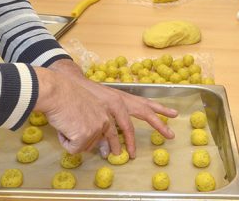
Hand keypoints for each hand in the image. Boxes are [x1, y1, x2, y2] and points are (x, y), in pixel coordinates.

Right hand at [32, 66, 115, 153]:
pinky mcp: (84, 136)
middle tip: (71, 135)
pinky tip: (62, 128)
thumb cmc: (64, 95)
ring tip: (65, 123)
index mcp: (105, 111)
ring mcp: (95, 129)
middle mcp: (104, 120)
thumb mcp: (86, 104)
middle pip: (95, 143)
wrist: (56, 92)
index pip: (111, 132)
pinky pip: (73, 149)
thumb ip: (91, 117)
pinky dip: (64, 142)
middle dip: (81, 141)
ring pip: (83, 147)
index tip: (113, 152)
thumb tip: (88, 134)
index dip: (111, 143)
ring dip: (71, 139)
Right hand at [48, 59, 176, 157]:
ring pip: (127, 125)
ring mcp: (111, 106)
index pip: (144, 103)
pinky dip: (110, 141)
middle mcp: (120, 100)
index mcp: (121, 97)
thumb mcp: (99, 104)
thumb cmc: (81, 93)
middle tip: (171, 134)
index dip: (159, 109)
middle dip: (159, 123)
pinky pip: (107, 131)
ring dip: (130, 141)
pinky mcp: (101, 113)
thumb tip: (108, 144)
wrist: (66, 84)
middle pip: (144, 111)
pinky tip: (114, 148)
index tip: (173, 114)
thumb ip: (106, 122)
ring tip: (133, 153)